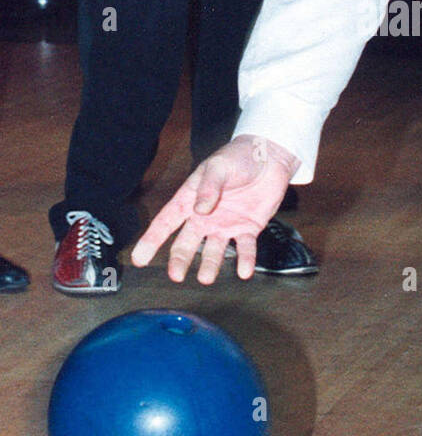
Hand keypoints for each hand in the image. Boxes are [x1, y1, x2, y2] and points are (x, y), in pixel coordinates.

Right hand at [131, 135, 297, 283]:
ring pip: (214, 250)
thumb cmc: (237, 157)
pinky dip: (245, 260)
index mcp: (190, 199)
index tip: (139, 259)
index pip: (166, 222)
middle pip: (187, 242)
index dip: (151, 240)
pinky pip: (245, 248)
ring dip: (209, 265)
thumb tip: (199, 210)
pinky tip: (244, 272)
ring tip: (206, 278)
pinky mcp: (248, 228)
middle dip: (180, 259)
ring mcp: (226, 224)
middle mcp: (205, 217)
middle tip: (176, 276)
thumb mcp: (219, 167)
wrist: (269, 156)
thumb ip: (208, 187)